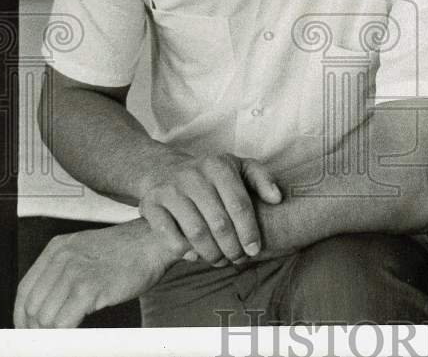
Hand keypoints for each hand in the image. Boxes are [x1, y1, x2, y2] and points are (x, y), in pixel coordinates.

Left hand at [14, 219, 176, 327]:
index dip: (22, 316)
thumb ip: (64, 273)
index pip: (25, 290)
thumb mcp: (86, 252)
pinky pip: (63, 323)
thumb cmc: (126, 252)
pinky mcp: (90, 288)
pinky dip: (65, 335)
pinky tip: (76, 334)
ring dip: (52, 334)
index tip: (28, 331)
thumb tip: (44, 309)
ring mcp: (75, 272)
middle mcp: (62, 258)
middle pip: (32, 307)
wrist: (156, 241)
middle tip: (49, 339)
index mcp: (57, 248)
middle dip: (37, 329)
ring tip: (65, 336)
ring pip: (45, 318)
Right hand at [138, 152, 281, 265]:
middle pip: (219, 222)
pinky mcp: (150, 203)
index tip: (255, 250)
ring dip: (211, 253)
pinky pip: (168, 234)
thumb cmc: (210, 174)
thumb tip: (277, 198)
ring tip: (220, 260)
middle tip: (238, 259)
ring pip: (195, 231)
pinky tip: (195, 256)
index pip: (239, 204)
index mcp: (219, 166)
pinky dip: (183, 250)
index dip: (249, 231)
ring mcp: (170, 189)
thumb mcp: (238, 167)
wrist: (163, 169)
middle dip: (232, 247)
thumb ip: (262, 179)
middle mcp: (193, 175)